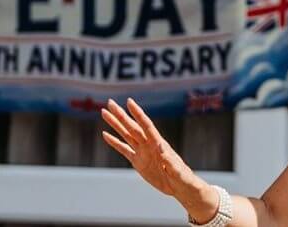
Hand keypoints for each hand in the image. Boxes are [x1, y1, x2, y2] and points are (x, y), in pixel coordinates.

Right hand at [101, 98, 213, 213]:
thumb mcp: (177, 170)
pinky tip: (105, 134)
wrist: (179, 186)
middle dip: (121, 115)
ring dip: (115, 124)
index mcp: (158, 143)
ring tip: (105, 113)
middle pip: (132, 126)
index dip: (138, 114)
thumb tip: (161, 146)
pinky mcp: (138, 161)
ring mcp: (142, 152)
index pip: (146, 125)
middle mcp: (148, 144)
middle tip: (110, 102)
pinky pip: (124, 149)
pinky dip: (114, 142)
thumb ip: (169, 160)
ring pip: (126, 134)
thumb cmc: (182, 177)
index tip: (129, 102)